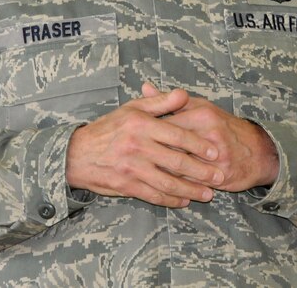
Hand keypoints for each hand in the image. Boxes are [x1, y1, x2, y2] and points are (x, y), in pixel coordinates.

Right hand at [65, 85, 225, 207]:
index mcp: (142, 125)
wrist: (77, 154)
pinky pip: (154, 195)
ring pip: (168, 182)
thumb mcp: (132, 108)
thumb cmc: (109, 128)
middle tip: (219, 176)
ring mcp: (132, 168)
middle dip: (202, 171)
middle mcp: (138, 146)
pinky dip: (171, 200)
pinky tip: (184, 201)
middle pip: (177, 161)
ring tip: (208, 194)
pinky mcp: (126, 185)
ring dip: (191, 190)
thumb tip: (184, 94)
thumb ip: (160, 101)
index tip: (215, 152)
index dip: (200, 145)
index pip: (178, 136)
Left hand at [141, 83, 278, 192]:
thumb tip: (144, 87)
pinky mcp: (220, 176)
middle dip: (150, 156)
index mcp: (201, 115)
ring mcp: (215, 157)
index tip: (131, 140)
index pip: (165, 125)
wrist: (257, 151)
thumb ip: (170, 101)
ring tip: (143, 174)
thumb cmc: (222, 126)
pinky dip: (175, 186)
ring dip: (160, 173)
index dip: (146, 135)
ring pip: (179, 168)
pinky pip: (190, 183)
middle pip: (170, 147)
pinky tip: (161, 187)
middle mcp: (209, 134)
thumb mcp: (199, 107)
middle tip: (132, 160)